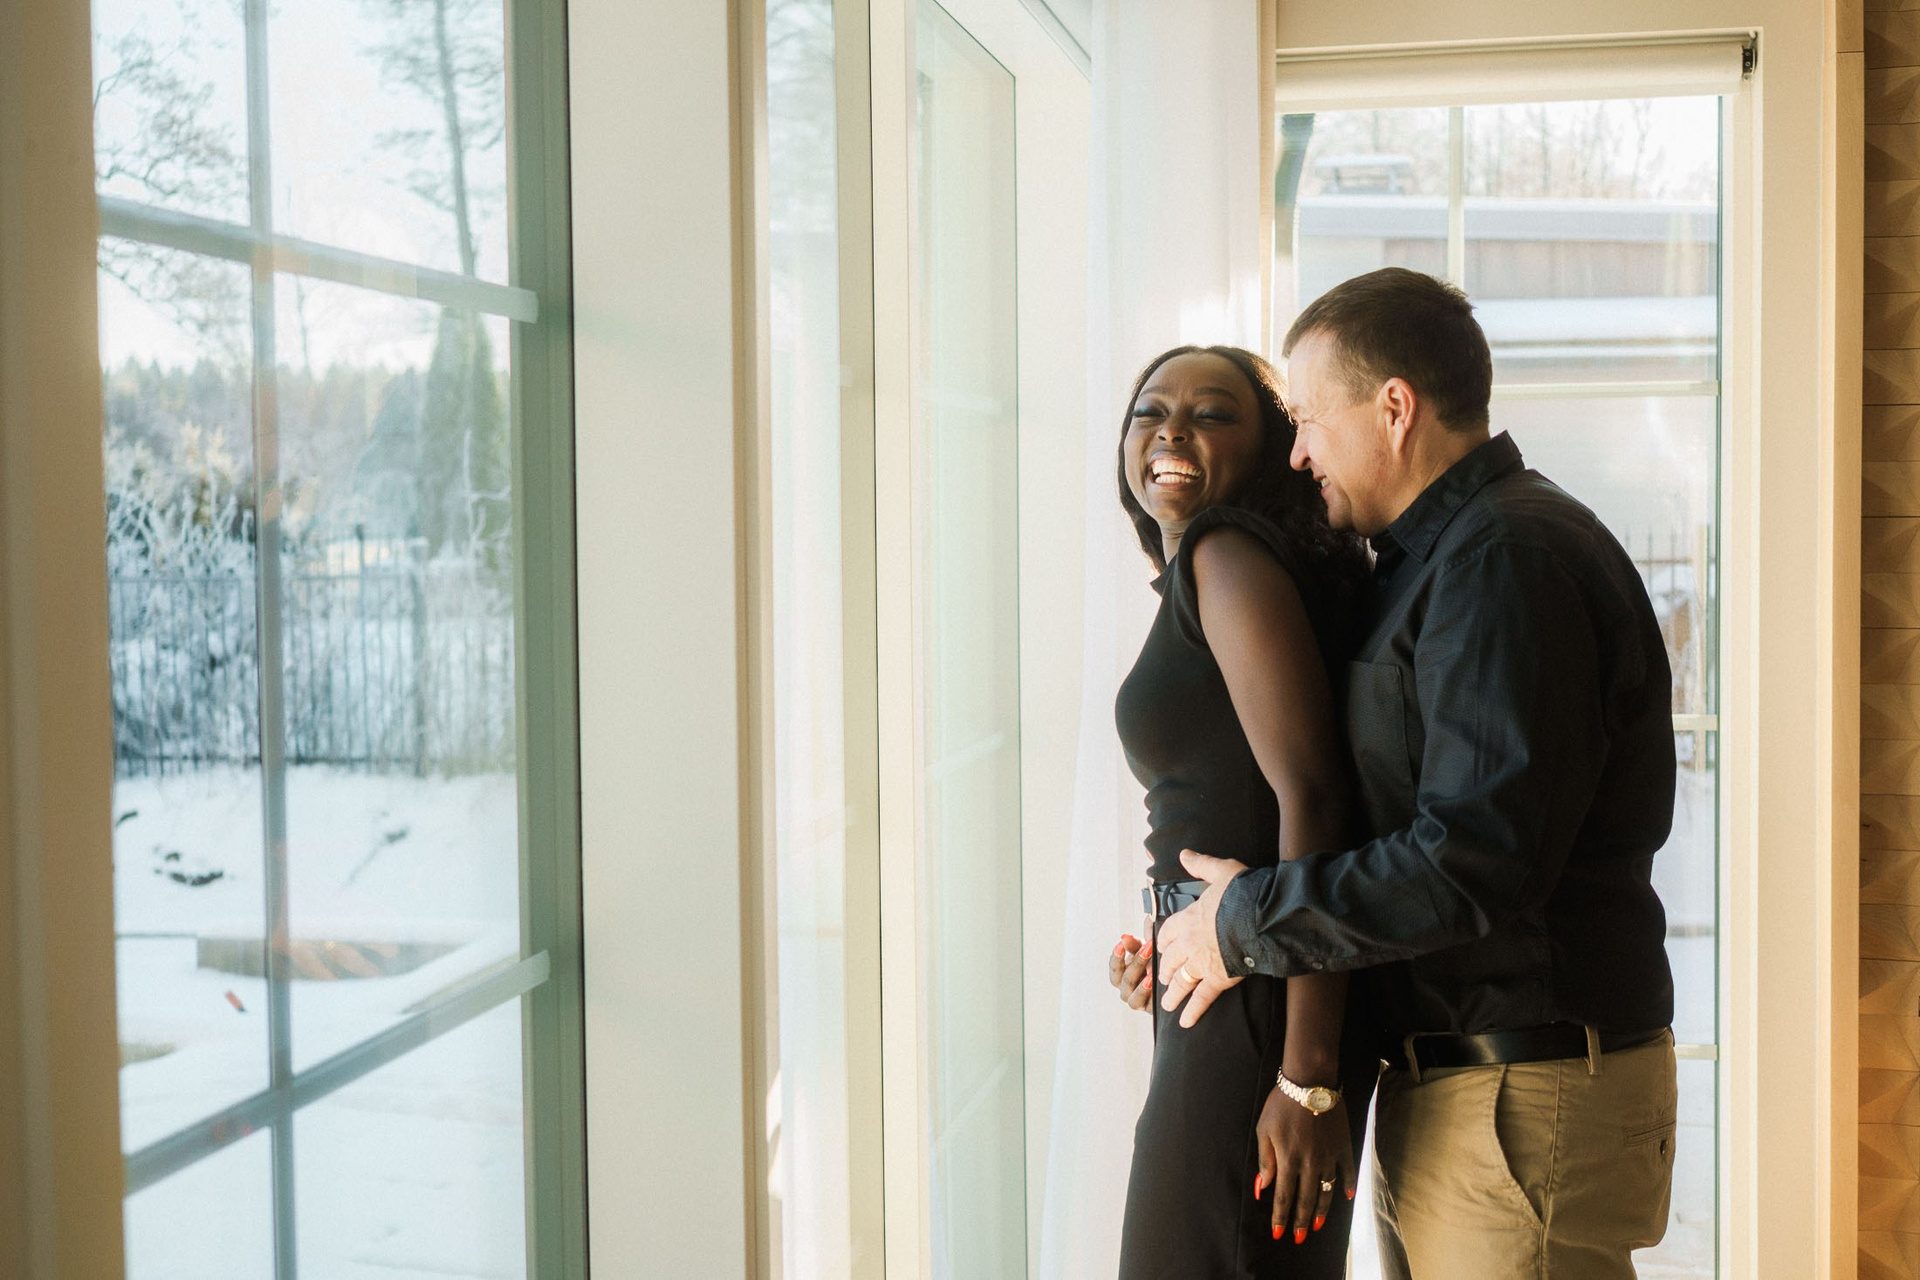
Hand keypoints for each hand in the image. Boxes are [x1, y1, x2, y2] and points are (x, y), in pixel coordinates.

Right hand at [1107, 932, 1153, 1011]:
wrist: (1171, 978)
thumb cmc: (1152, 961)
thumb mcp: (1144, 950)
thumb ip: (1134, 944)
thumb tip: (1124, 936)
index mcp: (1120, 975)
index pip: (1114, 967)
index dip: (1117, 956)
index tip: (1121, 944)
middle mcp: (1125, 990)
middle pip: (1126, 979)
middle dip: (1137, 962)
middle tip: (1149, 948)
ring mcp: (1136, 1001)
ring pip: (1134, 997)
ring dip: (1142, 986)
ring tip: (1151, 976)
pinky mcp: (1150, 1010)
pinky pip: (1149, 1006)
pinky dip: (1153, 998)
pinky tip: (1160, 988)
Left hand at [1154, 849, 1247, 1026]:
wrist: (1260, 916)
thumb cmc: (1242, 891)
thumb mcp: (1221, 870)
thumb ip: (1202, 864)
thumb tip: (1184, 854)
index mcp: (1189, 917)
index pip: (1168, 932)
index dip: (1164, 940)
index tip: (1161, 947)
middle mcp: (1190, 942)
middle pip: (1170, 959)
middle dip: (1166, 969)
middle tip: (1163, 977)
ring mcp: (1202, 962)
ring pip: (1181, 980)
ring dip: (1173, 993)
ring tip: (1167, 1003)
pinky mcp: (1218, 978)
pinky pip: (1201, 998)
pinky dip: (1192, 1011)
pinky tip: (1185, 1022)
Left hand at [1255, 1086, 1354, 1244]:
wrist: (1310, 1081)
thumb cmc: (1281, 1104)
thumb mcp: (1264, 1130)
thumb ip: (1265, 1160)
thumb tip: (1262, 1187)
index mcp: (1288, 1160)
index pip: (1283, 1196)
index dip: (1280, 1217)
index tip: (1278, 1234)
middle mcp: (1310, 1163)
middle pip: (1305, 1199)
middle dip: (1300, 1221)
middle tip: (1298, 1238)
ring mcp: (1329, 1156)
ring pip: (1326, 1190)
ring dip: (1322, 1210)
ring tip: (1317, 1225)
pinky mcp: (1343, 1146)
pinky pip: (1348, 1171)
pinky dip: (1349, 1185)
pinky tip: (1347, 1197)